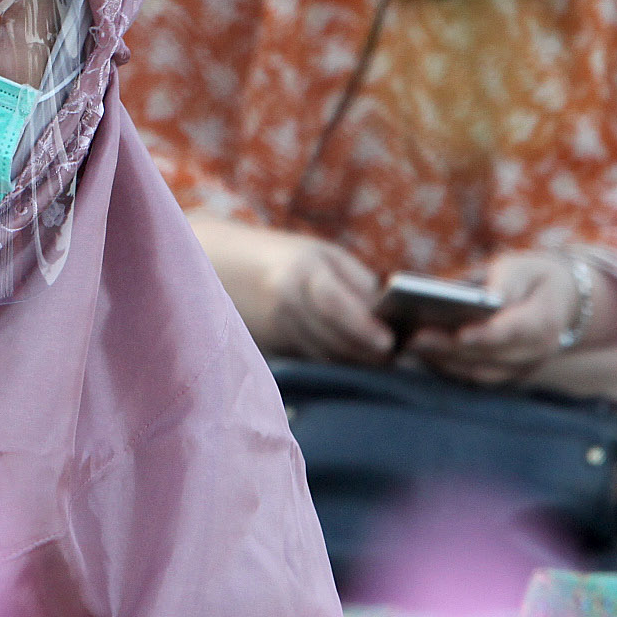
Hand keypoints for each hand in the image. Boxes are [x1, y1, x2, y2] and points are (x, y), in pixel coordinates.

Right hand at [191, 215, 395, 364]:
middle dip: (368, 351)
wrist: (218, 268)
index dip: (361, 326)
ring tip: (385, 358)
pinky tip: (356, 359)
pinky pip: (315, 361)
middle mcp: (286, 304)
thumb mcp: (320, 254)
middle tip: (398, 354)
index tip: (389, 342)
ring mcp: (277, 330)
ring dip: (357, 361)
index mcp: (300, 271)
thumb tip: (390, 313)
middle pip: (334, 339)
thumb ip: (356, 282)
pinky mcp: (275, 349)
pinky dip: (338, 362)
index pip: (333, 302)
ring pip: (327, 357)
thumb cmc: (282, 257)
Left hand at [412, 251, 575, 384]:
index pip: (514, 331)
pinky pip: (475, 376)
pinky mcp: (507, 376)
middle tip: (414, 337)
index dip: (487, 335)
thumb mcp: (520, 267)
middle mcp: (536, 352)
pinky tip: (422, 354)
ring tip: (410, 346)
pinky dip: (449, 367)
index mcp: (544, 321)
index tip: (460, 334)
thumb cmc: (530, 277)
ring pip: (479, 372)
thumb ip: (502, 281)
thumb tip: (482, 296)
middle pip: (489, 355)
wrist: (560, 302)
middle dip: (450, 348)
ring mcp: (523, 369)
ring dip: (444, 361)